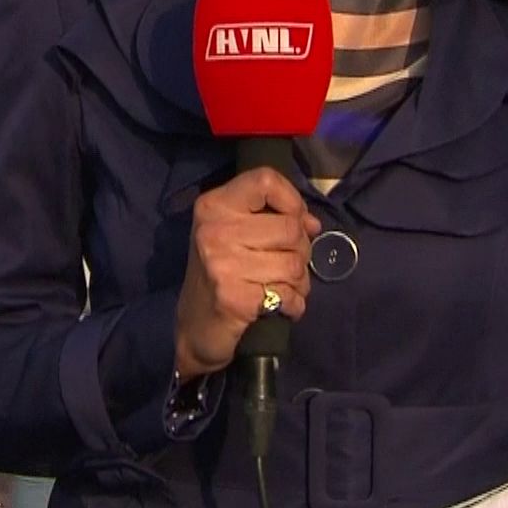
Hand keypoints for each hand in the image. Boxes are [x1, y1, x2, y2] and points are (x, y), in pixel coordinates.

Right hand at [172, 167, 319, 378]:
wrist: (195, 327)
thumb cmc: (221, 273)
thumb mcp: (236, 233)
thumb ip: (273, 218)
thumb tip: (312, 223)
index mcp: (214, 206)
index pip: (266, 180)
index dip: (292, 200)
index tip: (294, 220)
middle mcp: (214, 230)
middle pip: (290, 227)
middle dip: (302, 250)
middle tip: (289, 264)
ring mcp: (222, 264)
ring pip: (294, 263)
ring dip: (299, 281)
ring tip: (284, 287)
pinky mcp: (234, 298)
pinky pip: (288, 295)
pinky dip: (293, 304)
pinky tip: (280, 307)